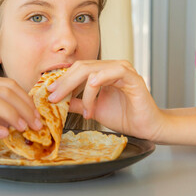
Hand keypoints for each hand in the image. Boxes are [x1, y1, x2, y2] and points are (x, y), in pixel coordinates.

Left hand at [47, 60, 164, 140]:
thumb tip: (58, 101)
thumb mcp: (92, 109)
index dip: (62, 79)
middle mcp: (111, 68)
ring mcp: (122, 70)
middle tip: (53, 95)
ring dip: (79, 87)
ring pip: (93, 69)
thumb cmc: (124, 116)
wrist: (146, 128)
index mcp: (102, 72)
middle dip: (65, 82)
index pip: (77, 70)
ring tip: (75, 105)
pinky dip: (98, 82)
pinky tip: (90, 91)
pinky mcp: (133, 78)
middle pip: (81, 67)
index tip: (49, 91)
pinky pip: (112, 73)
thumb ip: (76, 102)